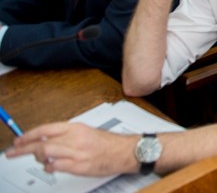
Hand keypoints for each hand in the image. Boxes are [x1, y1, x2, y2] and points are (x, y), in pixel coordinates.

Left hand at [8, 122, 136, 176]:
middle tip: (13, 152)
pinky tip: (50, 167)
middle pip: (42, 143)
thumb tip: (47, 140)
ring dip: (38, 158)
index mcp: (76, 128)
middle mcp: (75, 138)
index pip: (45, 129)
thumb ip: (67, 135)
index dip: (28, 135)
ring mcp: (77, 153)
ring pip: (47, 154)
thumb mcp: (85, 132)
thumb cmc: (108, 143)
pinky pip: (57, 166)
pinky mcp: (80, 166)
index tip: (18, 140)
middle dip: (24, 149)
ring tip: (39, 159)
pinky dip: (49, 167)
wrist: (125, 151)